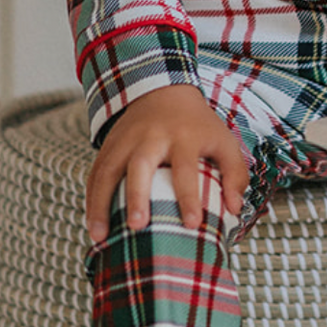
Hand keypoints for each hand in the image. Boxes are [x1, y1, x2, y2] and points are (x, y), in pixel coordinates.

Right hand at [86, 85, 249, 243]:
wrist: (163, 91)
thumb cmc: (197, 125)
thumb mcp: (224, 141)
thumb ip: (235, 174)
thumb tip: (235, 210)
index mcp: (183, 136)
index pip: (185, 168)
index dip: (189, 196)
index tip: (191, 223)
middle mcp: (151, 137)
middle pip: (140, 165)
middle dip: (137, 195)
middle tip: (137, 225)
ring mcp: (125, 140)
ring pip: (108, 170)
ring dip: (100, 204)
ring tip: (100, 236)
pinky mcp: (108, 145)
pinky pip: (95, 173)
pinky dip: (91, 199)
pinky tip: (93, 225)